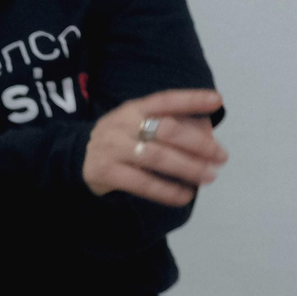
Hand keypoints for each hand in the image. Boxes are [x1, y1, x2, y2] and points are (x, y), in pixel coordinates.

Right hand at [84, 89, 225, 206]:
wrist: (75, 156)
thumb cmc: (120, 139)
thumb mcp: (137, 124)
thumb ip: (168, 126)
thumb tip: (208, 137)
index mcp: (133, 109)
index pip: (165, 100)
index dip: (191, 99)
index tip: (217, 100)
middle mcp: (122, 125)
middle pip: (166, 131)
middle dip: (199, 144)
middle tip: (221, 157)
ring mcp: (112, 148)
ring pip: (157, 157)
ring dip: (188, 168)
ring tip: (209, 176)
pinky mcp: (106, 172)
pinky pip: (142, 183)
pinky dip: (167, 190)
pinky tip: (184, 195)